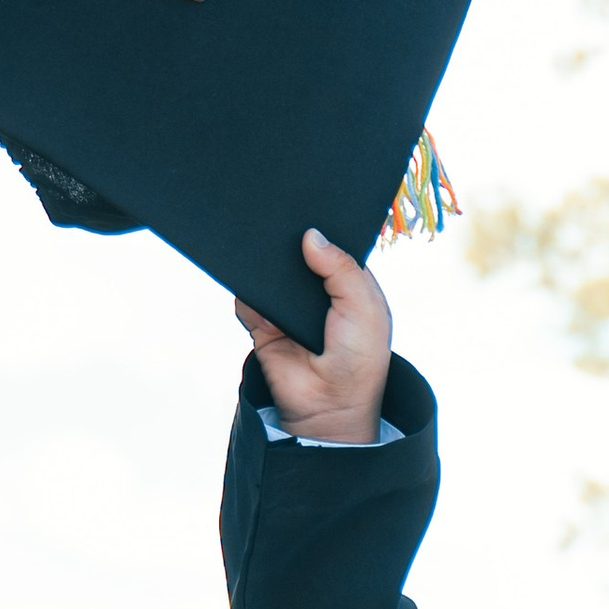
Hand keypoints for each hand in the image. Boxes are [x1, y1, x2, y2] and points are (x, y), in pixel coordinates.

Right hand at [235, 229, 392, 443]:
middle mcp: (317, 293)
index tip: (308, 203)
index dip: (322, 230)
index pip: (332, 247)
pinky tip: (247, 277)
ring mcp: (288, 308)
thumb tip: (310, 235)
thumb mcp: (362, 306)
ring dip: (264, 262)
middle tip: (276, 214)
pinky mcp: (262, 324)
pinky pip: (248, 299)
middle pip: (297, 256)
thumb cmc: (358, 358)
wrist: (329, 405)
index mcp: (349, 285)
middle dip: (288, 241)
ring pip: (270, 274)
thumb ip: (341, 269)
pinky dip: (246, 291)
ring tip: (257, 236)